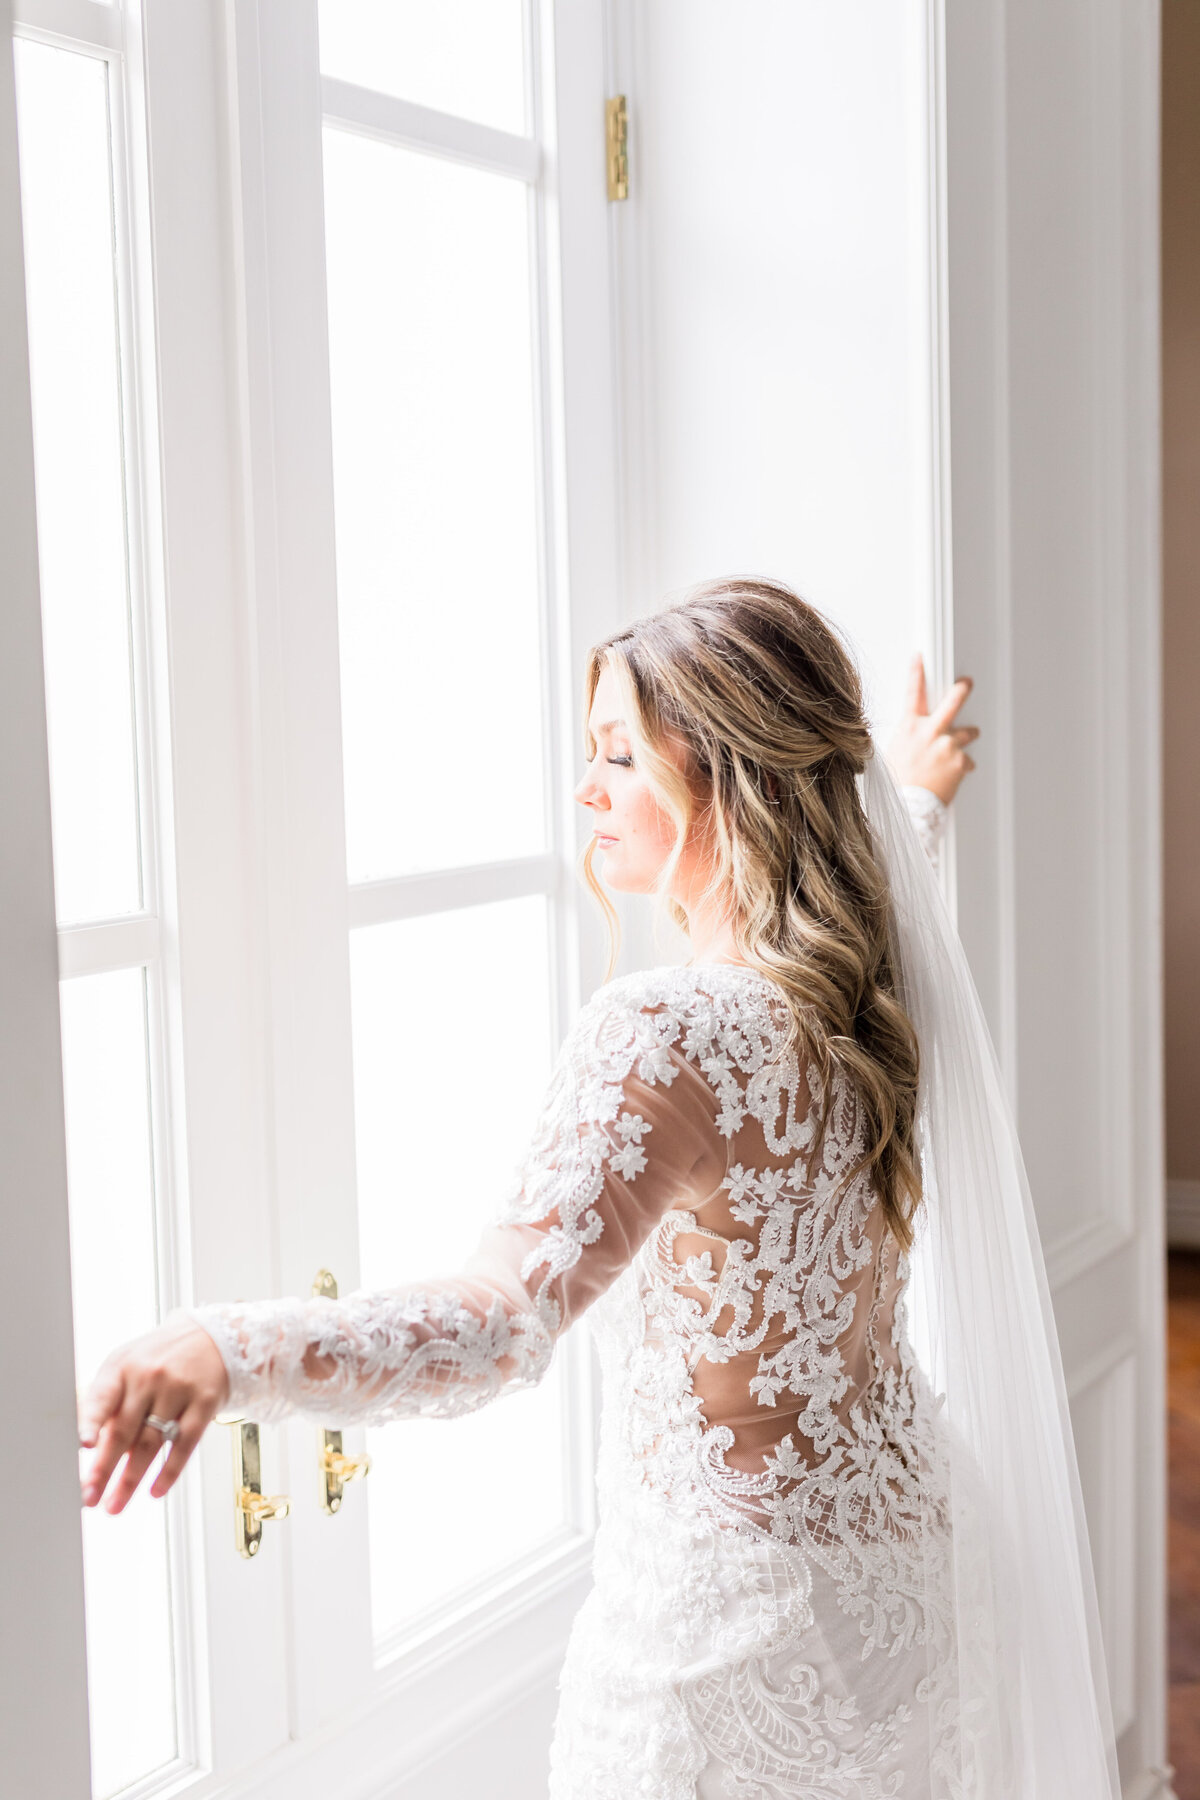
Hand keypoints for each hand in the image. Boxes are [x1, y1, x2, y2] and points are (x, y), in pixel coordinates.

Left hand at [78, 1316, 229, 1513]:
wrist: (214, 1337)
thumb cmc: (161, 1357)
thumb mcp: (128, 1365)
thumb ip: (107, 1400)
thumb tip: (84, 1445)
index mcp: (122, 1367)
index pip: (103, 1397)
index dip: (92, 1422)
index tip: (85, 1445)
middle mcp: (149, 1377)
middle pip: (124, 1431)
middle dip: (104, 1469)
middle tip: (89, 1497)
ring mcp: (178, 1390)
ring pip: (151, 1443)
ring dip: (131, 1479)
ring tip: (114, 1505)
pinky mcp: (204, 1403)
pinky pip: (185, 1444)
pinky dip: (169, 1471)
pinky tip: (155, 1490)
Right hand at [886, 655, 978, 804]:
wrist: (910, 807)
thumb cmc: (899, 783)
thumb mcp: (895, 754)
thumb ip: (909, 738)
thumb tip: (915, 734)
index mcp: (910, 728)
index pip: (913, 694)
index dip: (916, 673)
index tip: (919, 657)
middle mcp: (929, 732)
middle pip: (952, 702)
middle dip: (962, 690)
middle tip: (967, 683)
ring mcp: (947, 745)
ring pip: (967, 733)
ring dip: (967, 736)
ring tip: (963, 744)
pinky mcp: (960, 761)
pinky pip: (967, 761)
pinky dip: (961, 767)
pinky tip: (950, 777)